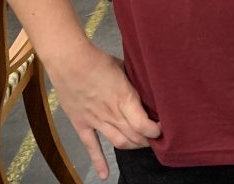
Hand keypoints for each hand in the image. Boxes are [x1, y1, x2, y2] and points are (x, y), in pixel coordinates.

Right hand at [46, 42, 160, 179]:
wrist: (70, 62)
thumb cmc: (99, 60)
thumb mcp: (125, 68)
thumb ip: (135, 82)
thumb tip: (147, 86)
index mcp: (125, 98)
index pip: (144, 125)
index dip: (156, 131)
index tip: (164, 128)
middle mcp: (112, 113)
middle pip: (134, 136)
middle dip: (147, 139)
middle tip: (156, 138)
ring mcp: (96, 121)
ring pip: (119, 142)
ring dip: (132, 146)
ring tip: (141, 145)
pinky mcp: (82, 124)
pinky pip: (91, 146)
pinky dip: (98, 161)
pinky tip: (104, 175)